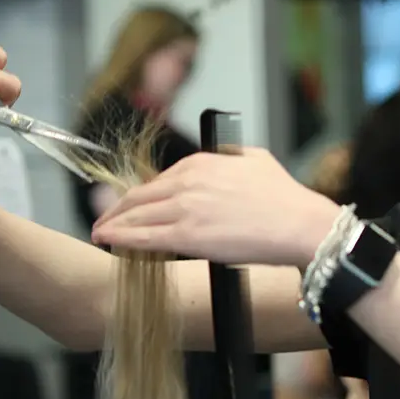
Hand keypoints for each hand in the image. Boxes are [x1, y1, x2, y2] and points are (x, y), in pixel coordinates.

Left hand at [91, 149, 341, 267]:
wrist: (298, 224)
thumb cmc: (285, 198)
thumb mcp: (256, 159)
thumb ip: (231, 157)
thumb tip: (222, 160)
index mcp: (202, 162)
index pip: (159, 179)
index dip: (141, 194)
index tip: (132, 204)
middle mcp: (188, 182)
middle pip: (140, 195)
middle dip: (117, 209)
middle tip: (104, 219)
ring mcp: (186, 209)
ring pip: (137, 216)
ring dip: (113, 224)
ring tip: (101, 233)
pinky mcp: (188, 236)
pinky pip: (144, 237)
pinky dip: (122, 238)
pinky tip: (110, 241)